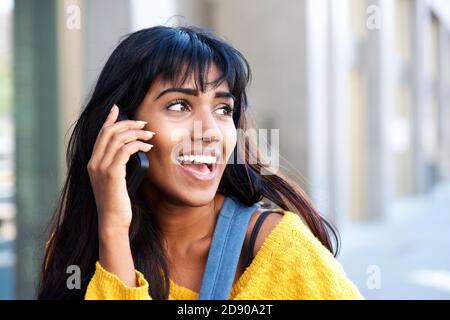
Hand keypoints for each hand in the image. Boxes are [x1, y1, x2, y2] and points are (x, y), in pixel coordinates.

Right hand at [87, 105, 154, 232]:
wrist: (112, 221)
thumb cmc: (117, 203)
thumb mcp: (115, 181)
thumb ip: (117, 166)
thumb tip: (131, 151)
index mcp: (92, 163)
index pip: (100, 135)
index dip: (109, 119)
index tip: (117, 109)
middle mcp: (93, 163)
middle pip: (109, 132)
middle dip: (128, 124)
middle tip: (145, 124)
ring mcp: (101, 168)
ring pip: (118, 139)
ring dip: (137, 133)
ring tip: (150, 136)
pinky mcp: (112, 173)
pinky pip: (125, 150)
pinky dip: (138, 145)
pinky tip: (147, 148)